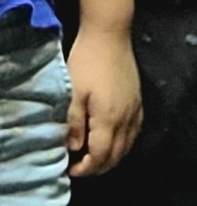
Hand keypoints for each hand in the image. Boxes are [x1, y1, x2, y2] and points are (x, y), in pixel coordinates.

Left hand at [67, 26, 141, 177]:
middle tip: (78, 168)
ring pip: (126, 147)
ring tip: (90, 157)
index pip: (100, 156)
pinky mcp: (137, 104)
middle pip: (115, 157)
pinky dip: (121, 145)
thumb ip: (73, 121)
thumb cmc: (86, 60)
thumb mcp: (72, 89)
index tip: (69, 170)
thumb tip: (72, 148)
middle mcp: (126, 121)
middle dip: (97, 167)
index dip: (85, 168)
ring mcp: (134, 113)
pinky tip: (109, 140)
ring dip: (109, 158)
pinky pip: (132, 135)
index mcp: (108, 120)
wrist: (109, 35)